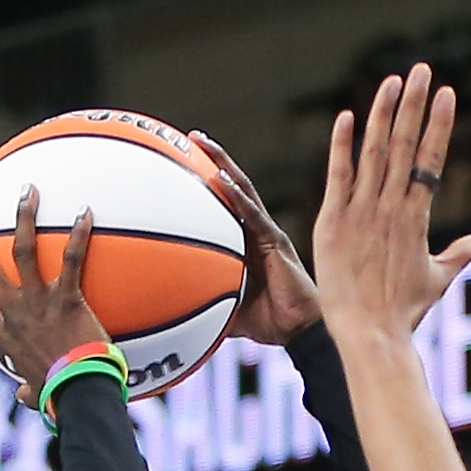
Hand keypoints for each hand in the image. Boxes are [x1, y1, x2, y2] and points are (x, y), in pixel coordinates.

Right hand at [0, 188, 108, 387]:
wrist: (77, 392)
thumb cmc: (59, 395)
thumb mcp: (36, 393)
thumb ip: (27, 391)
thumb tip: (24, 397)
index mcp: (2, 335)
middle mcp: (14, 312)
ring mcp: (39, 302)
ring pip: (23, 250)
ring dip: (23, 217)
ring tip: (27, 192)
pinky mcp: (67, 298)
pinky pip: (71, 259)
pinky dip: (79, 234)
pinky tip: (86, 211)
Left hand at [188, 131, 316, 344]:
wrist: (298, 332)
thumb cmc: (268, 321)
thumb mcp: (226, 309)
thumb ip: (204, 302)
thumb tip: (172, 311)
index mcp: (246, 242)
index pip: (227, 203)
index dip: (210, 181)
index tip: (187, 161)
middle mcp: (257, 230)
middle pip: (234, 185)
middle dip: (214, 159)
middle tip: (192, 137)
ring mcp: (267, 232)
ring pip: (243, 189)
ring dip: (222, 163)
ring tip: (201, 142)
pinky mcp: (276, 241)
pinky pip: (253, 216)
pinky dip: (237, 197)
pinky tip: (222, 180)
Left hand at [314, 65, 470, 351]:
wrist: (370, 334)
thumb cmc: (403, 312)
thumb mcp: (437, 279)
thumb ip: (461, 253)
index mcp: (418, 216)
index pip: (431, 159)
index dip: (439, 124)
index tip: (446, 93)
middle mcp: (392, 206)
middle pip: (406, 144)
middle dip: (414, 104)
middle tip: (421, 69)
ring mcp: (362, 211)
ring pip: (374, 151)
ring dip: (383, 112)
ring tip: (392, 81)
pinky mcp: (334, 220)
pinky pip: (338, 174)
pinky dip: (342, 144)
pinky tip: (348, 115)